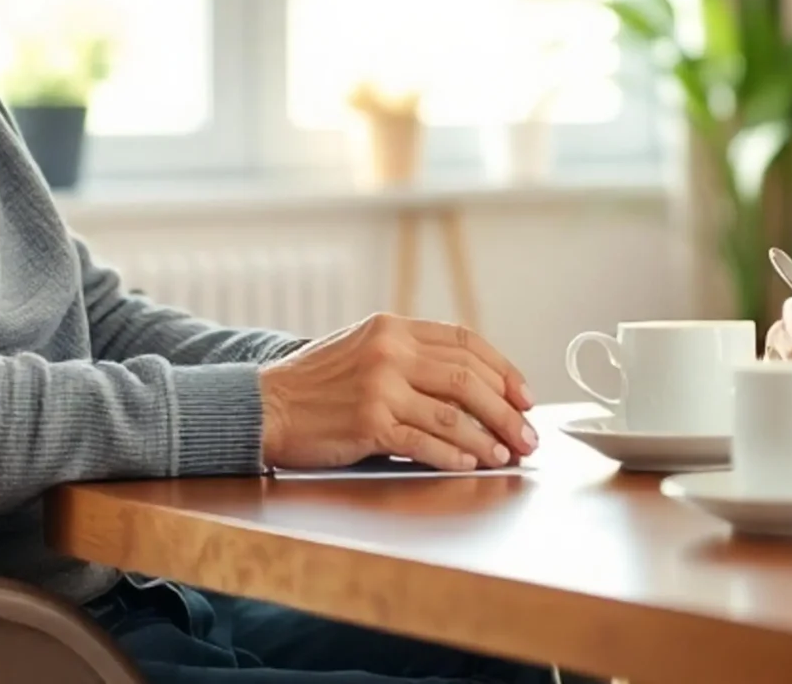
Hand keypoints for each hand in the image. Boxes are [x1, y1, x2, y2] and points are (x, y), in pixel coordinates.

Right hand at [259, 314, 537, 471]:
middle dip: (507, 411)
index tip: (525, 395)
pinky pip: (425, 443)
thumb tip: (472, 384)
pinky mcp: (369, 424)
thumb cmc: (315, 383)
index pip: (465, 342)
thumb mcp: (362, 347)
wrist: (263, 405)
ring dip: (487, 439)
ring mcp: (379, 388)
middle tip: (528, 435)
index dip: (503, 370)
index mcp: (393, 327)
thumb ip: (410, 354)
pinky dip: (454, 456)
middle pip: (469, 379)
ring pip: (454, 415)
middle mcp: (390, 351)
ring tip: (506, 455)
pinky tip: (470, 465)